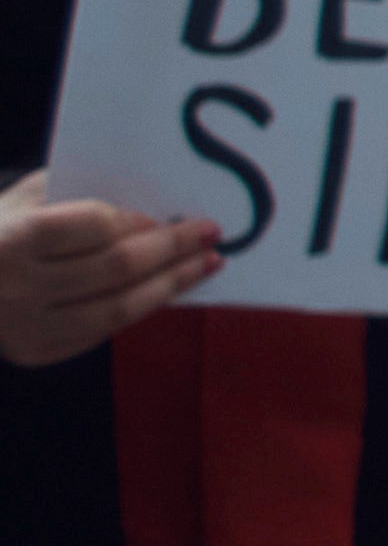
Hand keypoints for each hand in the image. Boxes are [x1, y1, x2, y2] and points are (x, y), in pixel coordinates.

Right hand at [0, 179, 225, 366]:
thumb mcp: (13, 202)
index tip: (159, 215)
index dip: (129, 220)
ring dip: (172, 283)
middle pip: (112, 268)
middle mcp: (17, 287)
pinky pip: (102, 330)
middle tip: (210, 231)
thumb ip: (66, 194)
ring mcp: (27, 326)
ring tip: (209, 262)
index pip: (86, 226)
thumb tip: (138, 201)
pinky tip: (169, 288)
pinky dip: (141, 307)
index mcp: (9, 241)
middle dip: (170, 248)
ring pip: (117, 307)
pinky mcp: (37, 351)